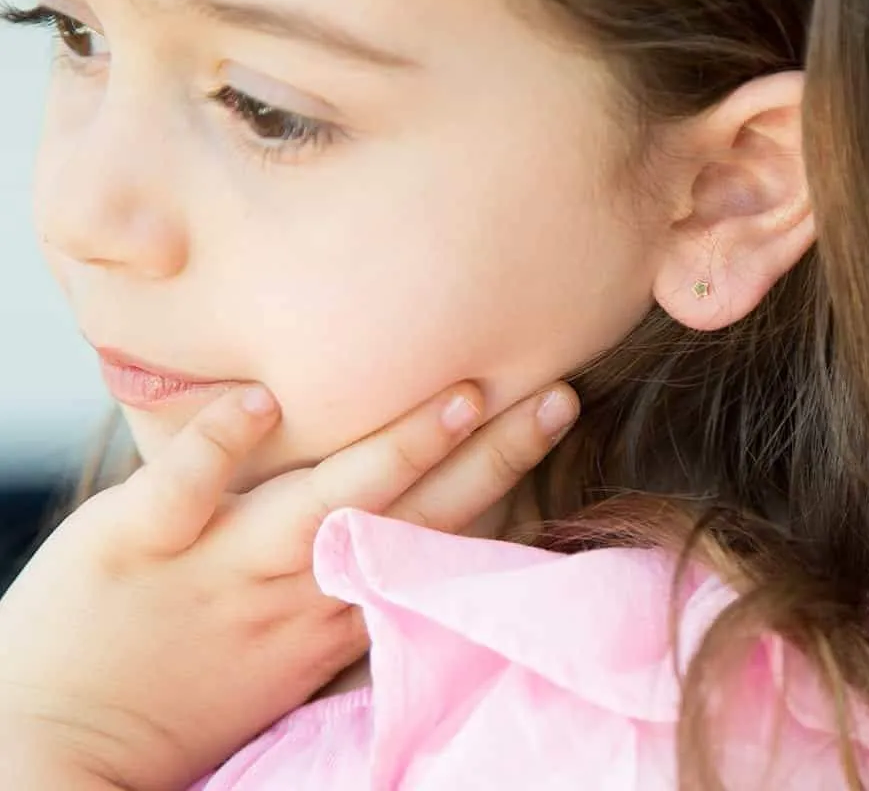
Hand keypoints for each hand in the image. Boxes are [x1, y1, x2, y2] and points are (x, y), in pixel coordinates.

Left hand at [0, 379, 578, 790]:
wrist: (54, 731)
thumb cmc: (184, 674)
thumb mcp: (288, 640)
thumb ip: (342, 568)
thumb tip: (400, 494)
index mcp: (332, 602)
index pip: (438, 531)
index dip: (502, 471)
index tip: (553, 407)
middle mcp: (295, 583)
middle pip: (408, 513)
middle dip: (488, 457)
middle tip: (553, 397)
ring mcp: (220, 562)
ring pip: (321, 504)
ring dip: (393, 453)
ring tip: (459, 399)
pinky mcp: (137, 542)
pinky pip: (183, 490)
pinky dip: (221, 446)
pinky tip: (264, 400)